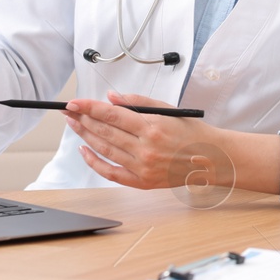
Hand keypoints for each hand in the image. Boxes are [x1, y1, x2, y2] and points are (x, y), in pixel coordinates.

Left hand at [63, 91, 227, 190]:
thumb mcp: (168, 109)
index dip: (90, 108)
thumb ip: (138, 102)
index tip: (75, 102)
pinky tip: (84, 150)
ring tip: (74, 125)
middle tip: (69, 111)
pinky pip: (111, 172)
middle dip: (83, 119)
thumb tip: (111, 98)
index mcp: (153, 127)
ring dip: (85, 136)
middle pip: (105, 132)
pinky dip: (95, 162)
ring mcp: (143, 167)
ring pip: (105, 150)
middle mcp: (146, 148)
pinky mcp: (142, 182)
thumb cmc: (192, 133)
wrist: (211, 159)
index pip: (112, 115)